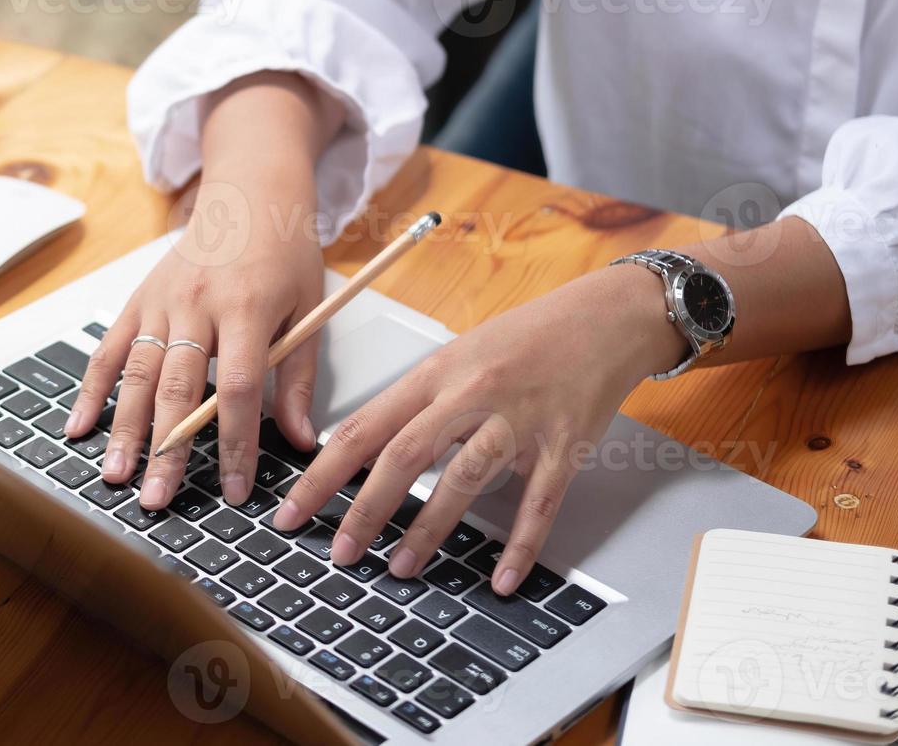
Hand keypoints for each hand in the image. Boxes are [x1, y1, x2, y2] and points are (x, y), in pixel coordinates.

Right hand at [65, 164, 324, 508]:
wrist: (249, 193)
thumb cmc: (284, 253)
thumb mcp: (309, 309)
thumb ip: (299, 377)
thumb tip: (300, 440)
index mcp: (246, 306)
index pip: (237, 388)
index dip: (235, 443)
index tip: (234, 489)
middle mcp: (196, 304)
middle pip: (177, 388)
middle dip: (166, 449)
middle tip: (157, 498)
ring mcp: (161, 301)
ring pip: (137, 373)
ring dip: (123, 428)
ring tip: (115, 474)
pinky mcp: (138, 300)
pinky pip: (108, 349)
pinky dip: (92, 389)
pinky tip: (80, 426)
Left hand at [270, 264, 687, 594]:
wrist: (604, 318)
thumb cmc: (526, 338)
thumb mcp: (457, 356)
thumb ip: (416, 403)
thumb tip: (362, 451)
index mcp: (435, 372)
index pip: (363, 427)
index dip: (321, 474)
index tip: (292, 510)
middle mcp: (471, 393)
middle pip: (404, 455)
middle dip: (364, 510)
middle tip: (340, 553)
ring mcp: (519, 419)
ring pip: (465, 479)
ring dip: (428, 529)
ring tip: (400, 568)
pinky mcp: (564, 443)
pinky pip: (538, 503)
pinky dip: (519, 545)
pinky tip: (502, 578)